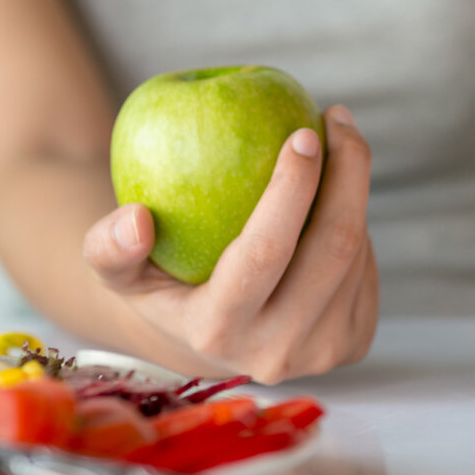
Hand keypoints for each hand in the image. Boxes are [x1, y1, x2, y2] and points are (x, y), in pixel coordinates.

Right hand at [83, 105, 377, 383]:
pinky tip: (338, 193)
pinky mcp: (354, 344)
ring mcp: (322, 354)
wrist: (212, 339)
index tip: (303, 133)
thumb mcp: (119, 270)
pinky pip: (366, 269)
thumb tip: (135, 219)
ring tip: (337, 145)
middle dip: (348, 173)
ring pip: (356, 254)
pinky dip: (356, 222)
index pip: (265, 252)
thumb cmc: (161, 282)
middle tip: (337, 120)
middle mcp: (275, 353)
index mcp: (217, 332)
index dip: (292, 189)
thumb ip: (107, 247)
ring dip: (354, 190)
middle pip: (333, 249)